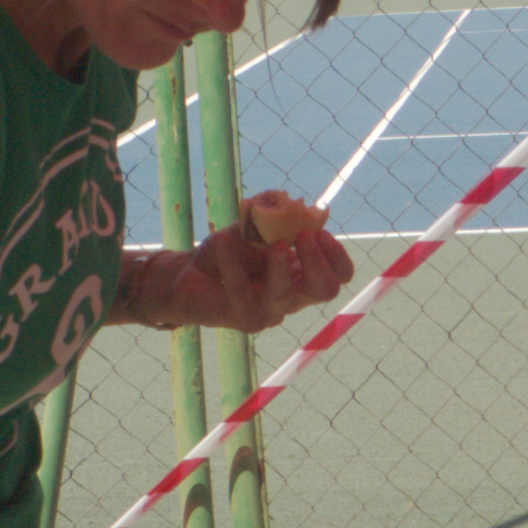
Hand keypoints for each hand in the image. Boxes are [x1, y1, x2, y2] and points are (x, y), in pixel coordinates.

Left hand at [136, 218, 356, 334]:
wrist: (187, 275)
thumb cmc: (227, 252)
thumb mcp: (256, 227)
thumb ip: (282, 220)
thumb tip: (314, 208)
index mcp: (302, 277)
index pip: (339, 275)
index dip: (336, 255)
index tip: (319, 231)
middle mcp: (292, 298)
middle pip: (326, 289)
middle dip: (318, 260)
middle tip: (302, 236)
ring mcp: (269, 313)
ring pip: (286, 294)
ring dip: (280, 264)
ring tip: (273, 243)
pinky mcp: (242, 319)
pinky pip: (242, 290)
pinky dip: (232, 261)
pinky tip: (222, 238)